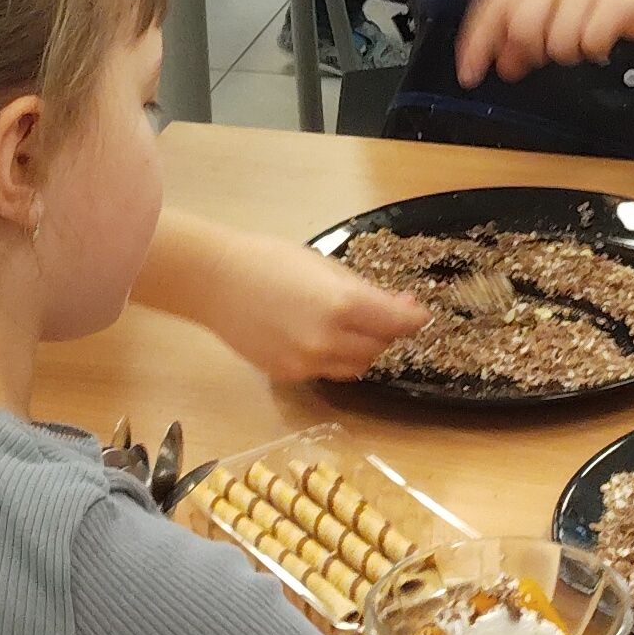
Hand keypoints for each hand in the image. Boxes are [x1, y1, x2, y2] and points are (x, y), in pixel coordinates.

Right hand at [214, 233, 429, 381]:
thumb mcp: (326, 266)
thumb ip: (365, 291)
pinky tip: (319, 335)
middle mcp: (329, 340)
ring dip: (364, 348)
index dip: (414, 318)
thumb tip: (400, 307)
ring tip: (351, 326)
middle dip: (387, 332)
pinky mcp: (289, 375)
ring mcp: (308, 363)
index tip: (418, 311)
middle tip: (383, 313)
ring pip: (356, 367)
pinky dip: (333, 357)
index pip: (398, 323)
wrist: (215, 282)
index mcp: (343, 305)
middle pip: (380, 348)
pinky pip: (326, 371)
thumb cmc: (270, 260)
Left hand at [456, 0, 633, 86]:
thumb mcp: (549, 6)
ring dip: (567, 51)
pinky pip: (590, 43)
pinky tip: (599, 38)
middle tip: (540, 56)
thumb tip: (498, 63)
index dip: (477, 44)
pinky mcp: (615, 0)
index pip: (492, 8)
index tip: (469, 72)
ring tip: (580, 38)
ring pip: (557, 41)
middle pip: (521, 29)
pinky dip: (593, 49)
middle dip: (528, 52)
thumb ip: (518, 32)